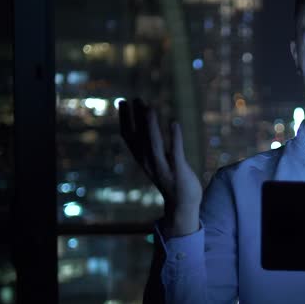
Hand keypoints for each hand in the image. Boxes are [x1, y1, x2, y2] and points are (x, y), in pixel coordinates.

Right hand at [118, 98, 201, 230]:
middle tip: (136, 98)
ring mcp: (163, 168)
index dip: (124, 119)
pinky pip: (175, 152)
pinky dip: (174, 137)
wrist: (182, 205)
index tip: (122, 102)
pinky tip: (174, 123)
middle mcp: (149, 163)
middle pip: (139, 138)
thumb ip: (149, 145)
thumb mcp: (155, 162)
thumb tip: (145, 124)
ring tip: (150, 108)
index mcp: (142, 159)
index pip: (128, 137)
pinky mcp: (178, 171)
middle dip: (136, 118)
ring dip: (151, 126)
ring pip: (154, 145)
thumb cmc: (170, 179)